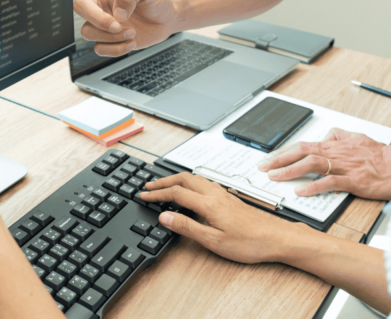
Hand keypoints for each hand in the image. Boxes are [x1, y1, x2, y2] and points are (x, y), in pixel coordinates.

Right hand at [27, 0, 181, 55]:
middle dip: (99, 19)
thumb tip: (116, 12)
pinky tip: (130, 41)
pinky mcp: (108, 41)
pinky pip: (100, 49)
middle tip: (120, 24)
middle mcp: (98, 4)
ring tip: (130, 31)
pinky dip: (116, 49)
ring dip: (111, 35)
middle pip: (79, 10)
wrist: (168, 17)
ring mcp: (101, 23)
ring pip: (88, 32)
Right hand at [140, 173, 298, 263]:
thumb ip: (187, 227)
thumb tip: (165, 216)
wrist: (278, 239)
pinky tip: (191, 189)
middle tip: (149, 186)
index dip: (157, 194)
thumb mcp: (214, 241)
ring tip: (165, 184)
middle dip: (163, 181)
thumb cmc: (250, 243)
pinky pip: (204, 182)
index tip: (144, 196)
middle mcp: (215, 194)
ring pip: (194, 178)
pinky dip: (190, 182)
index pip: (175, 193)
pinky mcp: (230, 198)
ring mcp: (224, 194)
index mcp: (208, 204)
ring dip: (176, 179)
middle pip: (183, 179)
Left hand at [257, 128, 390, 199]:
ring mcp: (345, 166)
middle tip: (263, 167)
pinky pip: (331, 182)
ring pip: (313, 164)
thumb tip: (326, 135)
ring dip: (291, 170)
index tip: (268, 158)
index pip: (303, 145)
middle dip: (279, 159)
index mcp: (336, 145)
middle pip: (302, 152)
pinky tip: (301, 191)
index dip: (283, 152)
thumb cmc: (381, 156)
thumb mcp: (358, 138)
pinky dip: (314, 186)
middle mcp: (337, 153)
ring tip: (275, 176)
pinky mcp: (354, 180)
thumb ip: (339, 136)